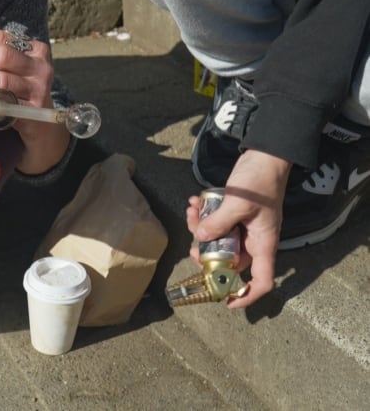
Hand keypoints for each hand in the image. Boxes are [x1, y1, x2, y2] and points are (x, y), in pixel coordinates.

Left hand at [0, 21, 68, 173]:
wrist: (40, 120)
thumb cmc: (21, 86)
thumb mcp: (11, 61)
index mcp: (37, 50)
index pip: (2, 37)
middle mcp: (41, 68)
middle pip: (2, 55)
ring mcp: (38, 90)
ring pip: (1, 80)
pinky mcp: (31, 111)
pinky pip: (2, 102)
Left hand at [186, 150, 291, 307]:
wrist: (265, 155)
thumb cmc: (260, 181)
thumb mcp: (239, 203)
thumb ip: (219, 222)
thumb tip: (201, 238)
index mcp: (263, 243)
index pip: (262, 280)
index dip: (247, 296)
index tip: (227, 302)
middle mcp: (253, 240)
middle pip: (229, 262)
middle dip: (208, 256)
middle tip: (193, 245)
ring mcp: (243, 228)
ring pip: (218, 242)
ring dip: (201, 230)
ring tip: (192, 211)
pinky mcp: (234, 216)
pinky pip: (216, 224)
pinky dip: (203, 216)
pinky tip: (194, 201)